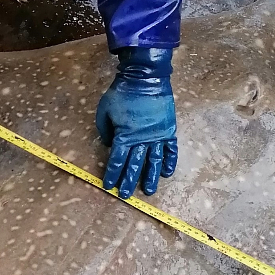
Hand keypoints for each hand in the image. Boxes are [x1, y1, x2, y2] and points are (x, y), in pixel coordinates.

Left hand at [95, 48, 177, 198]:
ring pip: (154, 162)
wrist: (146, 78)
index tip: (109, 186)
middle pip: (134, 165)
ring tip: (149, 191)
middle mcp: (142, 140)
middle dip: (129, 181)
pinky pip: (170, 150)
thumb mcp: (104, 110)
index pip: (117, 161)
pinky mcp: (168, 130)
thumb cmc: (122, 92)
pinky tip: (167, 173)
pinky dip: (169, 162)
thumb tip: (111, 145)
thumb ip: (105, 130)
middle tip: (126, 195)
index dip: (112, 174)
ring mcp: (157, 136)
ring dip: (151, 177)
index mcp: (125, 136)